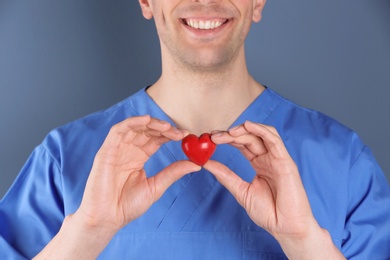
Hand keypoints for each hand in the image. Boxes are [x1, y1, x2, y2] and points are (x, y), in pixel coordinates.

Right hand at [77, 115, 199, 231]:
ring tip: (166, 127)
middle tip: (179, 133)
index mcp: (139, 157)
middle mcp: (129, 150)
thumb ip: (173, 172)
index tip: (186, 135)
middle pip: (147, 131)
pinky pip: (118, 130)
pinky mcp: (107, 150)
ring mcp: (117, 149)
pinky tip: (146, 120)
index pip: (156, 139)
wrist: (107, 218)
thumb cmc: (128, 205)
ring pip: (135, 127)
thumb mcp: (156, 186)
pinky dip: (132, 122)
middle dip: (164, 129)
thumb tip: (197, 164)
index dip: (170, 135)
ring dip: (151, 123)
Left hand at [204, 121, 343, 258]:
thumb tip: (205, 163)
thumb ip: (225, 175)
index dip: (227, 138)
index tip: (210, 138)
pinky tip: (248, 125)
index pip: (242, 144)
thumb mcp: (241, 190)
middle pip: (249, 137)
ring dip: (245, 129)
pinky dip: (261, 130)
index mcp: (259, 163)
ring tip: (228, 132)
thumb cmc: (268, 212)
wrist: (286, 228)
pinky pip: (274, 140)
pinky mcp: (286, 161)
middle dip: (231, 134)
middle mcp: (268, 158)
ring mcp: (278, 159)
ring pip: (261, 134)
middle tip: (214, 136)